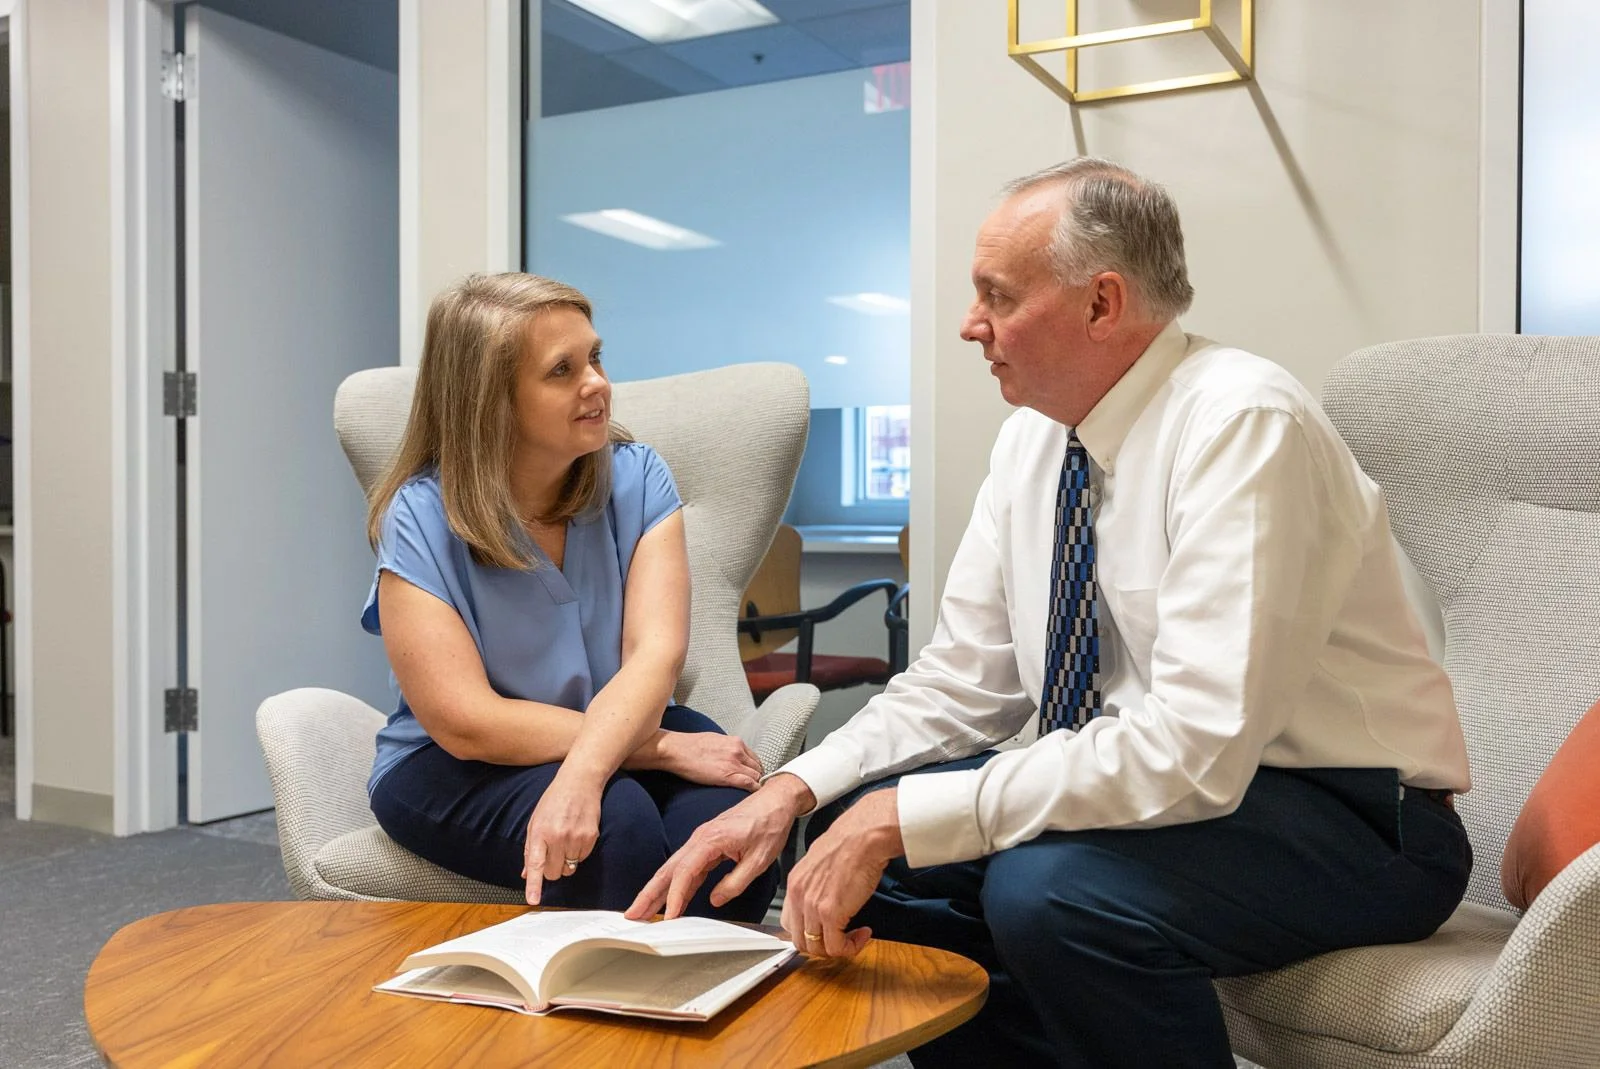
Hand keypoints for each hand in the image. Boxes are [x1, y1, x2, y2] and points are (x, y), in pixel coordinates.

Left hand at [522, 773, 601, 906]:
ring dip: (565, 861)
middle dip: (551, 869)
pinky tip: (576, 836)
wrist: (579, 782)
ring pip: (569, 868)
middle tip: (552, 853)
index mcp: (540, 832)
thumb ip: (531, 849)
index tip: (533, 900)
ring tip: (565, 840)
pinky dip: (578, 853)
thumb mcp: (535, 821)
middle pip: (554, 873)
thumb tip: (526, 873)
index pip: (536, 864)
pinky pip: (582, 859)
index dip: (534, 885)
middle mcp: (558, 836)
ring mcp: (576, 837)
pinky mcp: (591, 837)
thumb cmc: (554, 800)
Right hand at [625, 774, 812, 920]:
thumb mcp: (759, 859)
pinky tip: (671, 897)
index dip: (675, 896)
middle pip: (668, 870)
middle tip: (633, 914)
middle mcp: (700, 838)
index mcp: (711, 839)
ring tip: (643, 910)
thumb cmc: (770, 823)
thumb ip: (735, 882)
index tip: (669, 916)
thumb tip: (715, 899)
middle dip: (648, 893)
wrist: (776, 800)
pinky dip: (675, 883)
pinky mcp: (706, 844)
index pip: (685, 872)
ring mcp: (701, 840)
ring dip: (657, 890)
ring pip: (673, 868)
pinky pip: (686, 867)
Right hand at [658, 731, 762, 790]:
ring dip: (755, 783)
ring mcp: (734, 763)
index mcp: (736, 742)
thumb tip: (734, 755)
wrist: (677, 750)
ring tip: (751, 791)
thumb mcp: (716, 740)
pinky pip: (749, 784)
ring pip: (756, 776)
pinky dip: (753, 789)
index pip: (755, 758)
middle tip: (754, 786)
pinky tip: (751, 793)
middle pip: (758, 767)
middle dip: (757, 777)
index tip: (753, 775)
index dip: (755, 768)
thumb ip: (729, 748)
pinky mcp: (727, 775)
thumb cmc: (691, 745)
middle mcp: (738, 751)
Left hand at [780, 788, 902, 959]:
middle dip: (822, 945)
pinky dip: (850, 947)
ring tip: (855, 937)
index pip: (789, 923)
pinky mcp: (830, 914)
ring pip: (816, 948)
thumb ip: (817, 882)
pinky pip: (836, 947)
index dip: (809, 934)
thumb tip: (826, 896)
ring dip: (838, 947)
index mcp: (795, 883)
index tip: (825, 933)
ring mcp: (812, 906)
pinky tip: (863, 933)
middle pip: (799, 940)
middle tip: (841, 938)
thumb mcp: (822, 862)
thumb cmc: (851, 843)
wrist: (864, 836)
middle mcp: (799, 896)